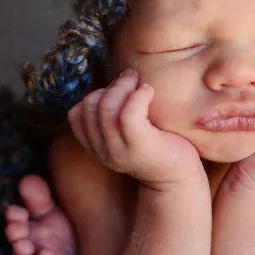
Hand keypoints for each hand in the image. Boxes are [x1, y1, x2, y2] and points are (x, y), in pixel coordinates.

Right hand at [68, 67, 202, 190]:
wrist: (178, 176)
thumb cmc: (157, 145)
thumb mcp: (126, 132)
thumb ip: (113, 113)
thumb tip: (117, 78)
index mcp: (96, 147)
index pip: (76, 114)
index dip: (95, 95)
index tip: (119, 91)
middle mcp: (103, 151)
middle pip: (90, 106)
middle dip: (110, 87)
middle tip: (132, 81)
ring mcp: (120, 150)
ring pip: (106, 107)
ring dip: (123, 86)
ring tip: (140, 83)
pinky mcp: (140, 145)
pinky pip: (128, 113)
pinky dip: (138, 95)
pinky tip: (148, 91)